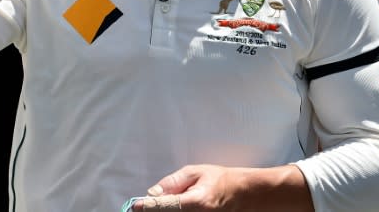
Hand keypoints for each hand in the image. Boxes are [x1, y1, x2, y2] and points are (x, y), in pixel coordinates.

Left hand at [133, 164, 311, 211]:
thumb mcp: (196, 172)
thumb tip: (152, 193)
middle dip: (153, 211)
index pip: (164, 207)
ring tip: (163, 204)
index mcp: (196, 202)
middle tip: (142, 207)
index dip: (147, 207)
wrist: (243, 194)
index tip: (134, 206)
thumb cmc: (219, 180)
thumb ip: (173, 182)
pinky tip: (171, 208)